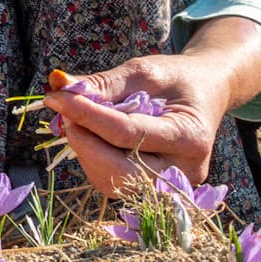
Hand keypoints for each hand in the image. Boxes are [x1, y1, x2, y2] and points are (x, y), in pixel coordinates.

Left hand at [42, 15, 260, 195]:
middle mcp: (185, 171)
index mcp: (191, 137)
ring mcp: (171, 186)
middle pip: (121, 170)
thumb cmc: (175, 80)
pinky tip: (92, 134)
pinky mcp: (153, 189)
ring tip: (79, 119)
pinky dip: (93, 158)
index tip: (56, 96)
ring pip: (112, 181)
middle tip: (63, 111)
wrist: (204, 94)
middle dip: (84, 141)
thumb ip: (103, 83)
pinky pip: (112, 181)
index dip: (87, 115)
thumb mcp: (144, 72)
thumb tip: (59, 84)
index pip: (128, 134)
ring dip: (85, 150)